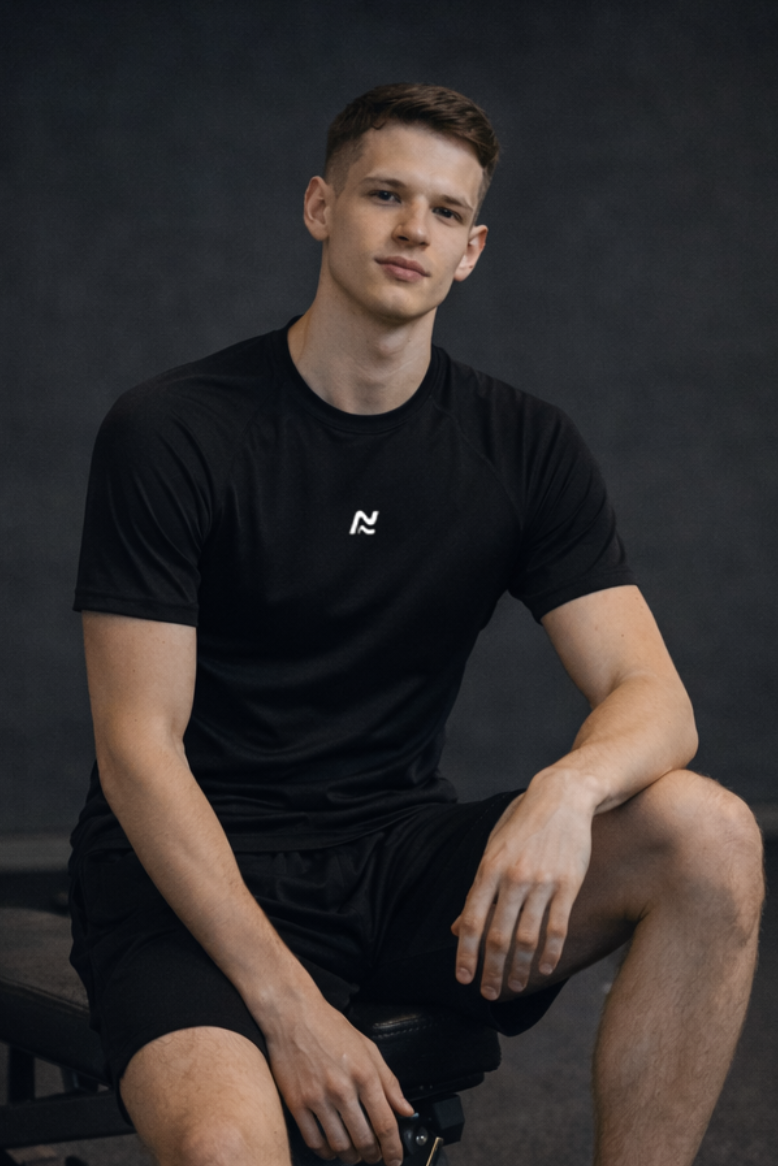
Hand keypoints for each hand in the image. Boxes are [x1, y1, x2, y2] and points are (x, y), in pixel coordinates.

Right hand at [263, 991, 413, 1164]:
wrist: (293, 1015)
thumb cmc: (331, 1028)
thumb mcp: (368, 1047)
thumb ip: (389, 1081)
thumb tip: (406, 1110)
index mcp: (364, 1074)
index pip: (385, 1123)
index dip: (394, 1149)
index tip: (395, 1159)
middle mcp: (342, 1089)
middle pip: (364, 1139)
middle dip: (373, 1155)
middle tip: (375, 1157)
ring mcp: (317, 1098)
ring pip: (339, 1145)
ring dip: (351, 1157)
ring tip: (355, 1155)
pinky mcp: (296, 1103)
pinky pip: (314, 1140)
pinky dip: (326, 1152)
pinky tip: (332, 1148)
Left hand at [451, 773, 594, 998]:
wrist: (561, 797)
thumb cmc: (522, 824)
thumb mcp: (492, 849)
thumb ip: (477, 889)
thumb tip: (456, 926)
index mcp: (488, 869)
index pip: (471, 920)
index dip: (465, 953)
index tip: (463, 978)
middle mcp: (512, 878)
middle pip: (497, 936)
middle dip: (491, 970)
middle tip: (488, 993)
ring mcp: (541, 882)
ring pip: (527, 937)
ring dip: (519, 969)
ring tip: (515, 986)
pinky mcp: (567, 885)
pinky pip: (556, 927)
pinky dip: (549, 952)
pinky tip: (543, 968)